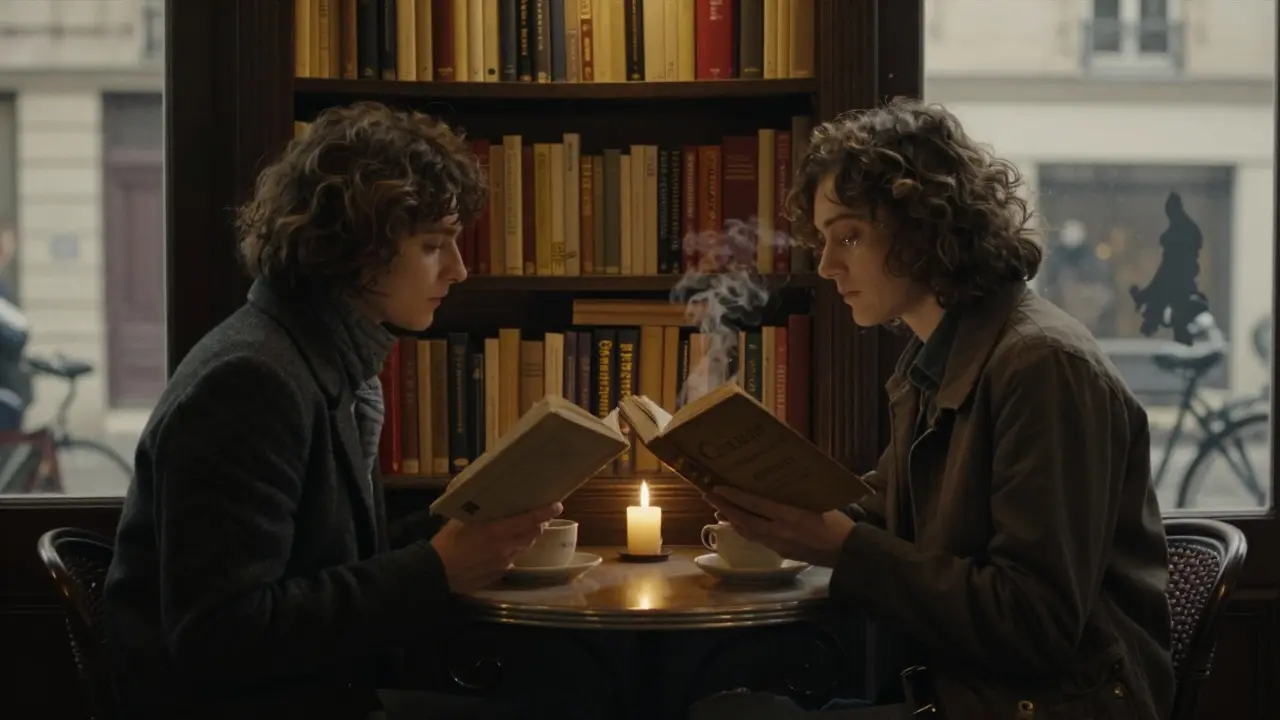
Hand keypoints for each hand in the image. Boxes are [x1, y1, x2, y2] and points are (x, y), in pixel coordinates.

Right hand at [430, 502, 562, 592]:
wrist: (437, 573)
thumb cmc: (447, 542)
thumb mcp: (461, 520)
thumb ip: (479, 512)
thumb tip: (486, 500)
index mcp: (497, 531)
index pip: (530, 520)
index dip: (546, 512)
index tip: (557, 505)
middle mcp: (506, 547)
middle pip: (533, 534)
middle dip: (539, 524)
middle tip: (539, 516)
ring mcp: (504, 563)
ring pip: (524, 547)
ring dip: (526, 537)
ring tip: (522, 529)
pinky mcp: (499, 574)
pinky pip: (512, 559)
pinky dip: (512, 551)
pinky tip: (502, 547)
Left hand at [704, 487, 854, 567]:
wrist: (847, 552)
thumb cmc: (837, 523)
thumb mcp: (817, 503)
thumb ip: (796, 496)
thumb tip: (779, 482)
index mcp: (789, 515)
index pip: (754, 504)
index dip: (734, 496)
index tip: (717, 487)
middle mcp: (779, 531)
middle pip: (744, 519)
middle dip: (725, 507)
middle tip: (709, 495)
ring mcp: (778, 544)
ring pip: (748, 531)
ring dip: (732, 520)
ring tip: (719, 509)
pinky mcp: (781, 552)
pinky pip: (757, 539)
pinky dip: (745, 529)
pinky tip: (740, 524)